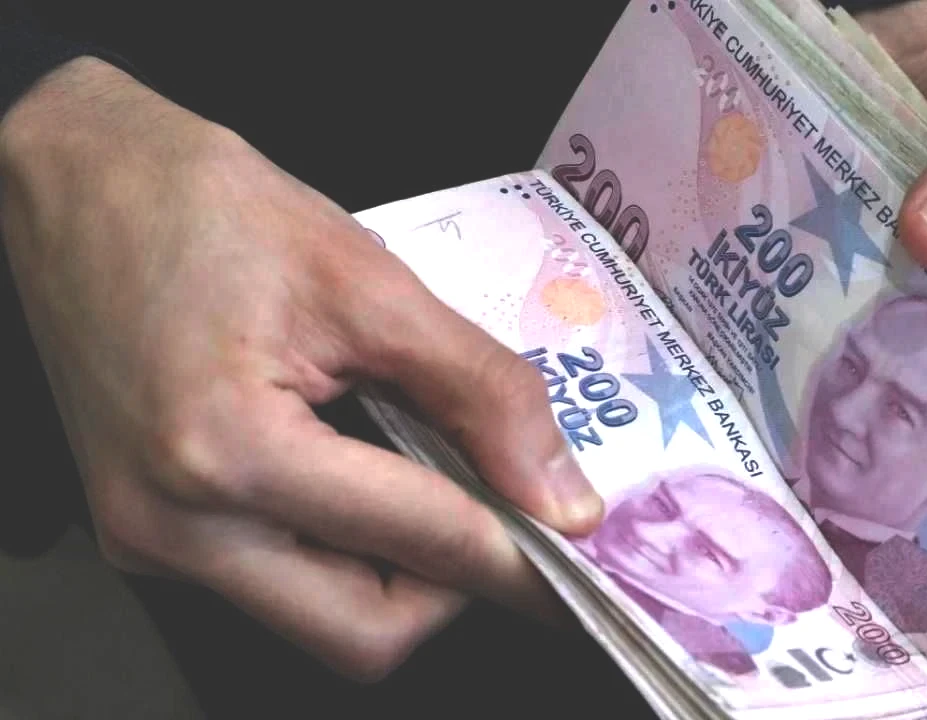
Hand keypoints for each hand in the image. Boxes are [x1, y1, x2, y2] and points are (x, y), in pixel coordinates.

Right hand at [0, 58, 602, 680]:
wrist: (77, 182)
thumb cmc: (206, 209)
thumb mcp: (370, 284)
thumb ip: (481, 393)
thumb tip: (561, 494)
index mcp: (229, 453)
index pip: (418, 545)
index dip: (519, 557)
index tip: (577, 555)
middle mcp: (174, 526)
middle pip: (362, 632)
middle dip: (452, 588)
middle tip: (504, 519)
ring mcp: (149, 540)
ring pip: (319, 619)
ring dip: (398, 571)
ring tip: (434, 482)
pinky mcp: (144, 533)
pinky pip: (273, 581)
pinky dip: (342, 549)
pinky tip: (365, 475)